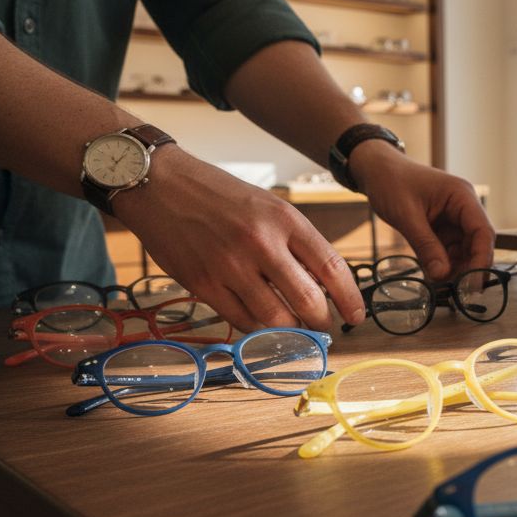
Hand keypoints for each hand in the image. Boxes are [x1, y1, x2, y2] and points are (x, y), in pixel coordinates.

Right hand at [112, 149, 364, 332]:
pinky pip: (241, 321)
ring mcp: (230, 266)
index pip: (332, 268)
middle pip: (308, 301)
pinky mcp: (203, 284)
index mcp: (284, 220)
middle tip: (324, 327)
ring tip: (295, 330)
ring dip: (291, 332)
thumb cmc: (219, 196)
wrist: (159, 184)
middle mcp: (261, 243)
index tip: (357, 316)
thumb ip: (295, 243)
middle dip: (322, 322)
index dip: (350, 298)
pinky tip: (261, 324)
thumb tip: (323, 286)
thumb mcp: (268, 206)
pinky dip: (257, 328)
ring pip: (275, 319)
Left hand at [350, 142, 494, 279]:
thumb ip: (426, 246)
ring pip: (465, 250)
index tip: (473, 284)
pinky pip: (450, 249)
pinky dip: (444, 264)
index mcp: (462, 196)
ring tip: (440, 285)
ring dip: (455, 268)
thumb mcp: (406, 216)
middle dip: (468, 267)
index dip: (482, 259)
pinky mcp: (443, 226)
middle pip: (478, 243)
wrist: (375, 169)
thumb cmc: (390, 182)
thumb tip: (442, 276)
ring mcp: (454, 218)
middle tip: (456, 291)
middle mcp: (464, 207)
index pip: (483, 232)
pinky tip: (434, 275)